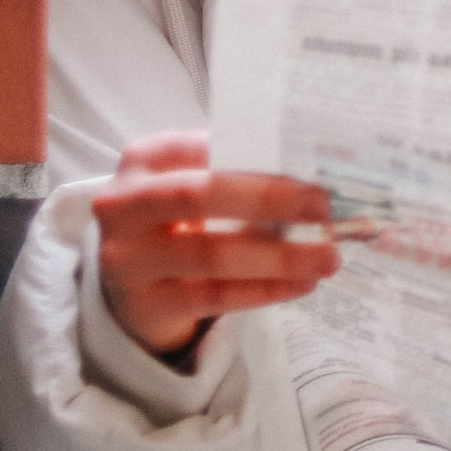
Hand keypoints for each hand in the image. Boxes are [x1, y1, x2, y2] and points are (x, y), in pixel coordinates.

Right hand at [91, 129, 340, 362]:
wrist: (132, 286)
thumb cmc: (176, 222)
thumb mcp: (187, 187)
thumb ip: (232, 174)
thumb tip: (311, 178)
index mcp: (141, 162)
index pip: (193, 146)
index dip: (245, 151)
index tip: (302, 161)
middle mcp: (123, 206)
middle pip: (198, 195)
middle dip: (268, 199)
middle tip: (322, 206)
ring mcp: (128, 259)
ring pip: (212, 255)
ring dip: (280, 256)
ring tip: (327, 256)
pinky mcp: (147, 304)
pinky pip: (216, 296)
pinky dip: (266, 289)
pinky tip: (302, 282)